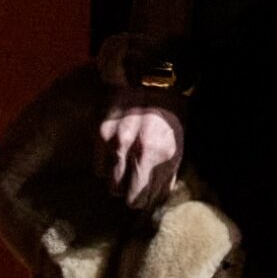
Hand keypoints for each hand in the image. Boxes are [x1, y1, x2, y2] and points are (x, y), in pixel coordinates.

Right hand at [94, 84, 185, 209]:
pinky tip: (113, 157)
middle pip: (126, 196)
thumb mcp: (179, 142)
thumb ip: (168, 172)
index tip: (145, 196)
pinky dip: (105, 166)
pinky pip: (98, 167)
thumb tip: (157, 196)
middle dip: (130, 193)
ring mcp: (117, 144)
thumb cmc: (170, 111)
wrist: (150, 76)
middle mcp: (137, 152)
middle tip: (134, 185)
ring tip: (124, 170)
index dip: (145, 201)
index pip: (146, 199)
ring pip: (110, 184)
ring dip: (117, 181)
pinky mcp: (100, 134)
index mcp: (161, 155)